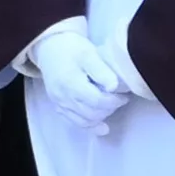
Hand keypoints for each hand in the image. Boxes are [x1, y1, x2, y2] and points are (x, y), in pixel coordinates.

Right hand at [24, 17, 136, 136]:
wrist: (50, 49)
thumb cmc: (72, 49)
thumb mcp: (89, 53)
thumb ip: (101, 70)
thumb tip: (114, 87)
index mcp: (70, 82)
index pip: (96, 101)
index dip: (114, 101)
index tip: (124, 95)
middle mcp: (63, 97)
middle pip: (91, 113)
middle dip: (109, 109)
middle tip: (120, 100)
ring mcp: (59, 103)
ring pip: (83, 121)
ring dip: (101, 118)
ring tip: (111, 107)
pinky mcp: (58, 107)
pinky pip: (74, 122)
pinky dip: (90, 126)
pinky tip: (102, 126)